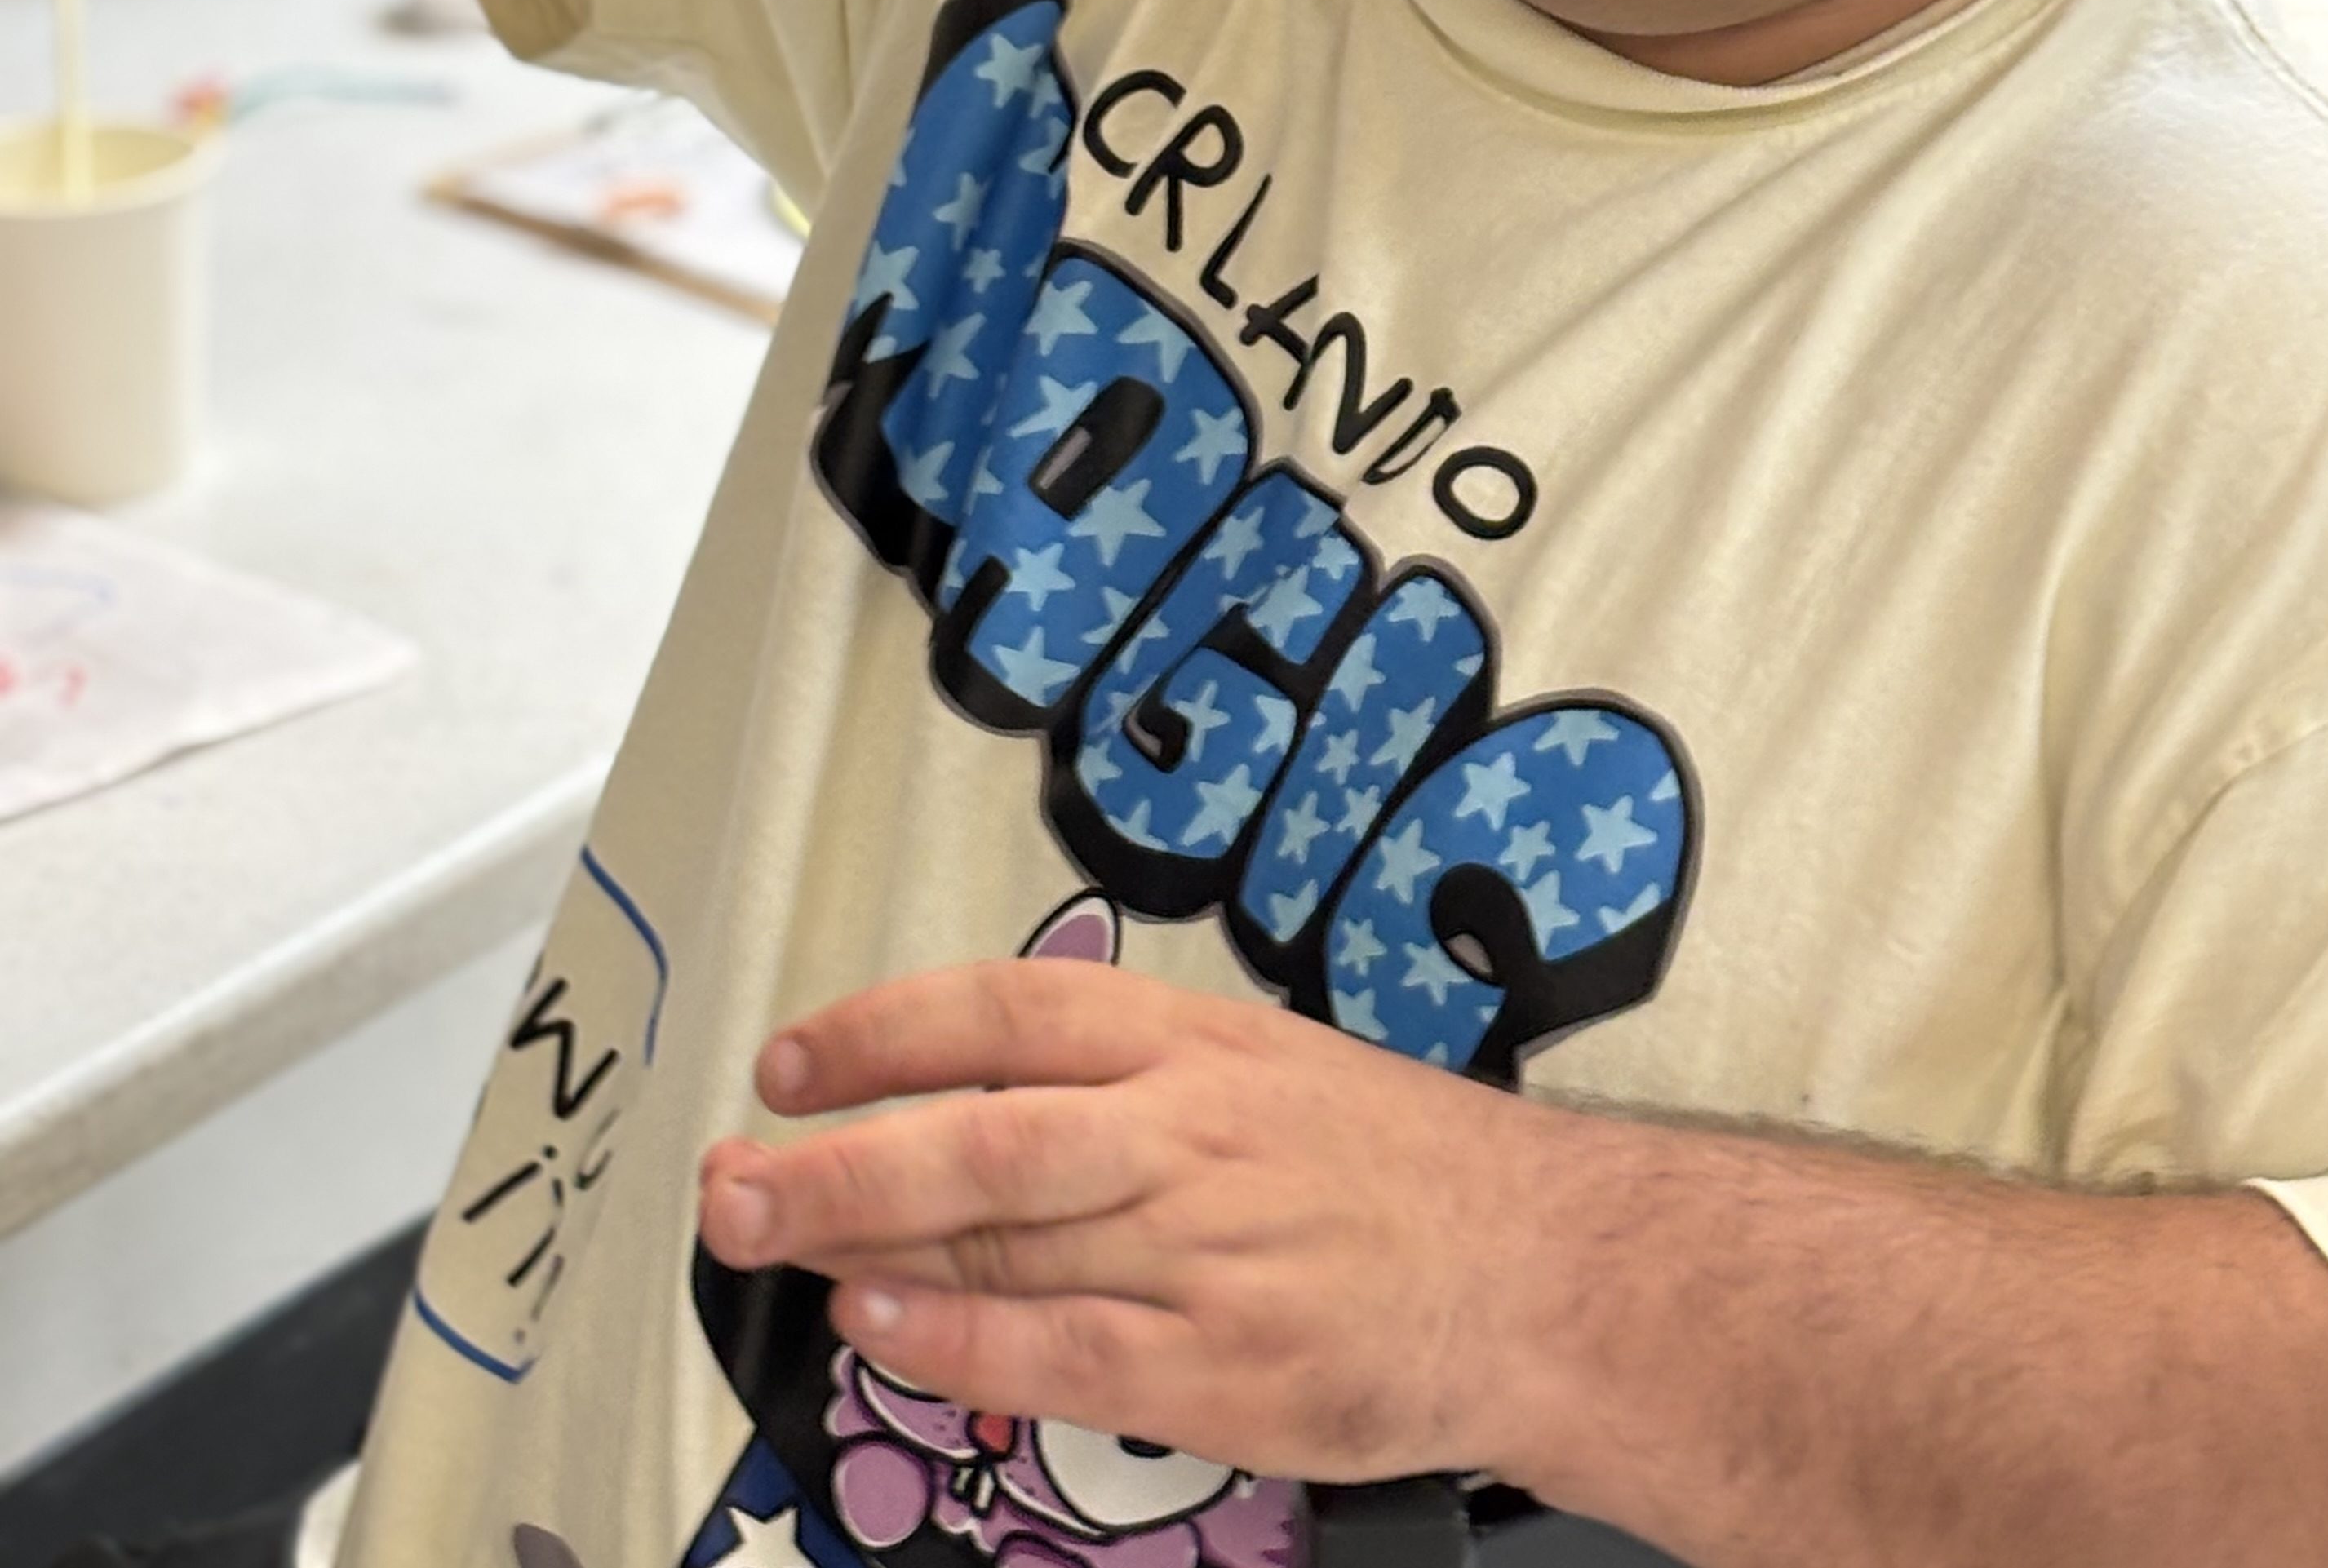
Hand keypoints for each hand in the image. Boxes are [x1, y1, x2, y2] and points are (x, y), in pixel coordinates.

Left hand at [696, 960, 1598, 1488]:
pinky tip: (883, 1330)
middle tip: (734, 1175)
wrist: (1544, 1269)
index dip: (887, 1026)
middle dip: (840, 1152)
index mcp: (1199, 1042)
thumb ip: (1128, 1083)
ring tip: (774, 1242)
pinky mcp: (1228, 1368)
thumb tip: (964, 1099)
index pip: (1012, 1007)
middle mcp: (1192, 1130)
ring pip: (1007, 1232)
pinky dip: (962, 1340)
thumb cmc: (1399, 1167)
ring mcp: (1209, 1249)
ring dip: (872, 1240)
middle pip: (984, 1126)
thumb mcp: (1266, 1071)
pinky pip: (1065, 1353)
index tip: (791, 1058)